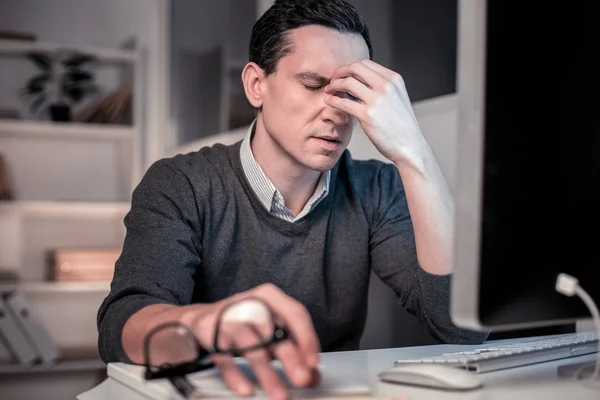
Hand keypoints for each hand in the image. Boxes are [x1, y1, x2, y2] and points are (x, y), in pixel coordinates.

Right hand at [181, 284, 320, 399]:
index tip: (314, 362)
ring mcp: (227, 317)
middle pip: (274, 330)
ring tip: (279, 394)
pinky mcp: (207, 332)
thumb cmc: (238, 322)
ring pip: (251, 345)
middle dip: (291, 357)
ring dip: (267, 373)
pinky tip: (246, 389)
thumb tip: (313, 374)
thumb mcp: (267, 328)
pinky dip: (236, 375)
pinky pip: (225, 357)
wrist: (195, 319)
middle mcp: (248, 302)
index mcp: (268, 297)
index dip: (307, 338)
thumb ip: (290, 347)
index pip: (295, 313)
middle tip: (303, 379)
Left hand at [324, 59, 426, 165]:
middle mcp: (386, 86)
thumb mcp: (397, 98)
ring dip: (334, 85)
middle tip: (332, 80)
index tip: (341, 75)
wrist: (409, 146)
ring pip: (347, 83)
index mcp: (394, 79)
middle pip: (355, 68)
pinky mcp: (368, 115)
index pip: (365, 63)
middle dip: (339, 72)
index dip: (349, 67)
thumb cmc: (401, 125)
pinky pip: (343, 102)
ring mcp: (377, 100)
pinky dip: (332, 100)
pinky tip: (328, 101)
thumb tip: (363, 81)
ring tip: (329, 91)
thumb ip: (383, 87)